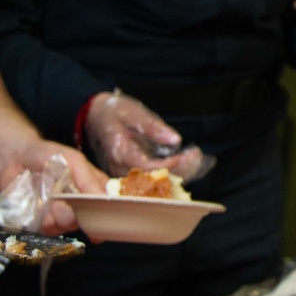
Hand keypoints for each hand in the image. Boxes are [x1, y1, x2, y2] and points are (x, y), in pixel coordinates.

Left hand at [0, 142, 105, 234]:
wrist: (16, 159)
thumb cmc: (48, 155)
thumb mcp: (73, 160)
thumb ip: (89, 180)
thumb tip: (105, 198)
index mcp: (93, 188)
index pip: (108, 205)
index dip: (107, 212)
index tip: (100, 212)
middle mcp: (82, 204)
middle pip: (89, 220)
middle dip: (77, 212)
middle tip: (64, 197)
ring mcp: (64, 215)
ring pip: (69, 226)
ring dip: (58, 214)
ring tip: (49, 198)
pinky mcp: (46, 223)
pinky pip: (50, 230)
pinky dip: (44, 219)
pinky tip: (39, 205)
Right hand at [84, 92, 212, 181]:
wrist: (97, 118)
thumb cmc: (116, 113)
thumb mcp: (135, 113)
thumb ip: (154, 127)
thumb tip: (175, 140)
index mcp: (121, 153)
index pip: (147, 167)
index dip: (169, 165)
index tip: (186, 155)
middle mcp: (122, 169)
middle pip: (156, 179)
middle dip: (181, 170)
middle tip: (197, 155)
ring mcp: (127, 175)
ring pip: (158, 182)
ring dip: (182, 172)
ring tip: (197, 157)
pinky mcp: (134, 175)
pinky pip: (157, 179)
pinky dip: (177, 172)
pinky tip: (192, 163)